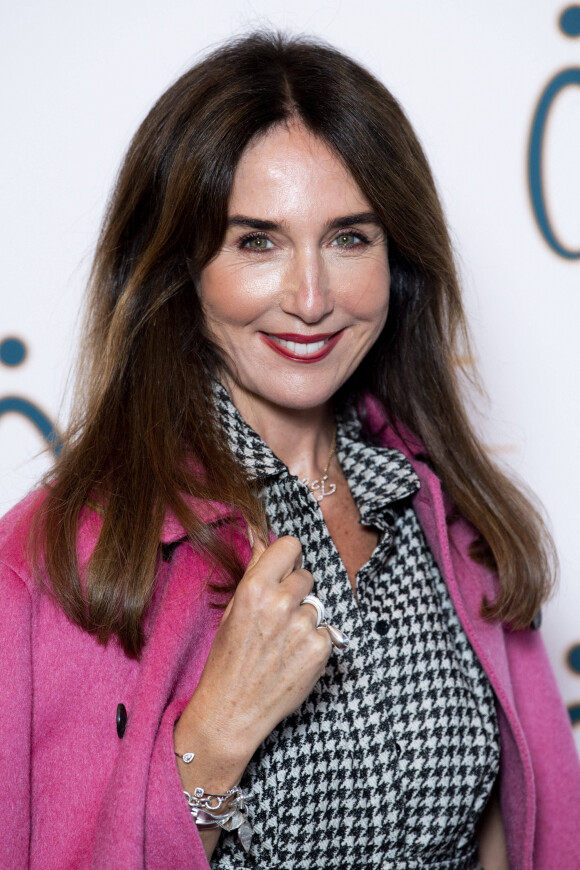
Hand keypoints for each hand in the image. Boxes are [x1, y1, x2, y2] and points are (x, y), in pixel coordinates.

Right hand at [175, 535, 331, 783]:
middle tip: (277, 617)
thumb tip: (262, 535)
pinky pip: (325, 632)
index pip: (290, 545)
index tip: (283, 571)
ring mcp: (303, 627)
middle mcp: (281, 603)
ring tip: (282, 643)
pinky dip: (313, 643)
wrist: (232, 711)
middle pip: (306, 575)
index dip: (288, 558)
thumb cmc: (227, 659)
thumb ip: (254, 571)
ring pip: (315, 606)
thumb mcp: (232, 610)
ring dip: (304, 619)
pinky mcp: (320, 649)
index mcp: (255, 588)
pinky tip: (292, 658)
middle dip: (295, 591)